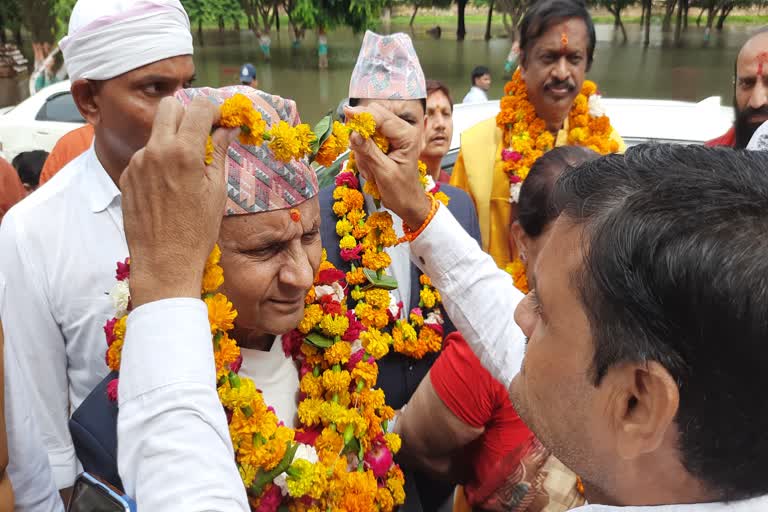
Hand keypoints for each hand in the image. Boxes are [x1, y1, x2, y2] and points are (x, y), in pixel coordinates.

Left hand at [120, 96, 236, 306]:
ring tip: (186, 172)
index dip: (215, 111)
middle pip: (170, 106)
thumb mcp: (216, 191)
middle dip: (188, 114)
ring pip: (156, 133)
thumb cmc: (197, 231)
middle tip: (201, 135)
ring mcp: (137, 163)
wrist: (164, 262)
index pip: (199, 108)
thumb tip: (227, 130)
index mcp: (183, 152)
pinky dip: (159, 162)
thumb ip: (218, 153)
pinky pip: (145, 156)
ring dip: (173, 141)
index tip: (221, 122)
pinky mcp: (126, 177)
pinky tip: (168, 188)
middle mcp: (155, 151)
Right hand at [345, 104, 430, 230]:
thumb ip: (368, 151)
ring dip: (362, 147)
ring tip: (370, 168)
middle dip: (362, 132)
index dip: (363, 114)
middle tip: (358, 152)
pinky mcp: (386, 143)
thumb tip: (353, 133)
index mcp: (407, 135)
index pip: (381, 116)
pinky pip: (366, 139)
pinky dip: (363, 152)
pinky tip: (370, 167)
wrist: (408, 203)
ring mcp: (393, 136)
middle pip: (374, 115)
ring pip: (368, 127)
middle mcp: (402, 131)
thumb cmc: (401, 191)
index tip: (346, 113)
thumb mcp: (384, 172)